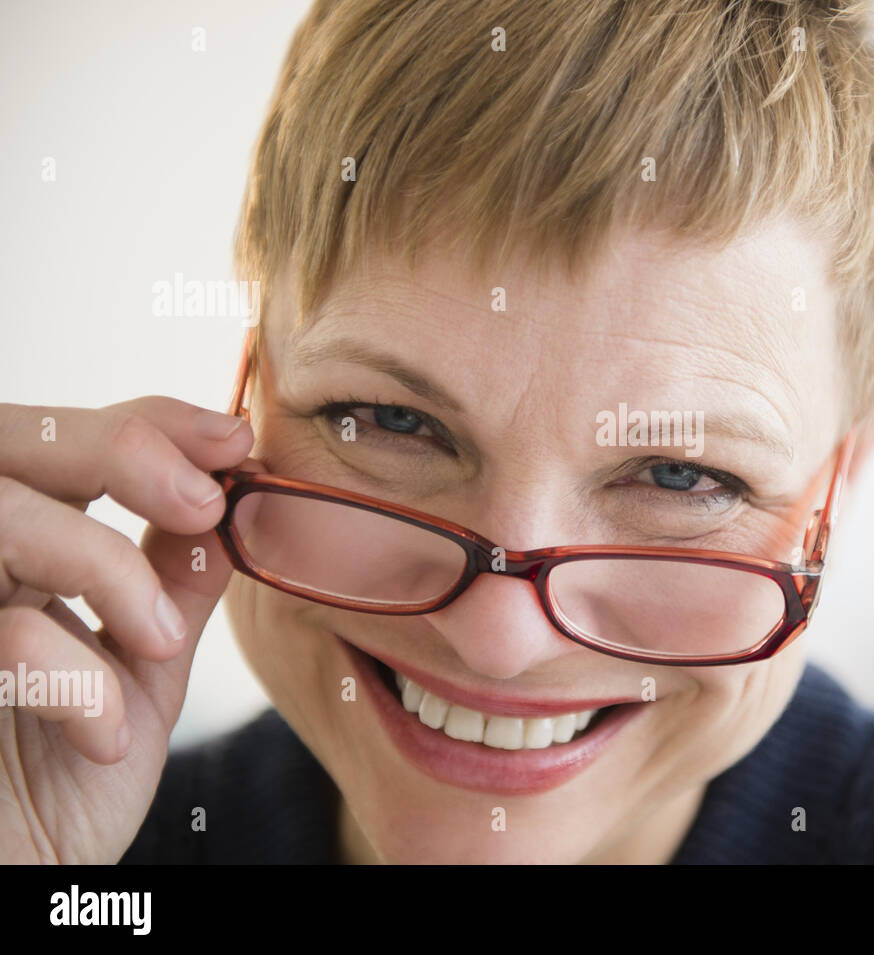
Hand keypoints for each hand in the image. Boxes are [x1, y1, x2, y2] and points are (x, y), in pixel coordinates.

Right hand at [0, 396, 252, 862]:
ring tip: (159, 641)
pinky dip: (70, 678)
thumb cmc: (64, 782)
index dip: (149, 419)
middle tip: (202, 502)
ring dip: (103, 565)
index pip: (67, 435)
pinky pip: (0, 631)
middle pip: (10, 438)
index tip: (234, 440)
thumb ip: (173, 583)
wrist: (20, 884)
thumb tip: (234, 499)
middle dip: (118, 450)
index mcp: (19, 548)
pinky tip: (105, 734)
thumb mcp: (142, 671)